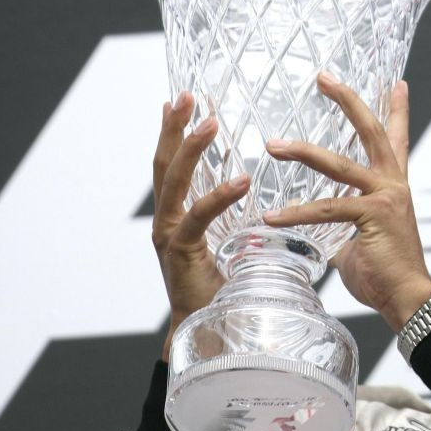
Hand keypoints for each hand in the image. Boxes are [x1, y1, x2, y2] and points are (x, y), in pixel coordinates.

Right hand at [152, 92, 249, 360]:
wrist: (211, 333)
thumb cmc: (225, 293)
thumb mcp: (233, 248)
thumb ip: (239, 224)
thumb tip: (265, 202)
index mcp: (177, 217)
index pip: (173, 167)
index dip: (174, 134)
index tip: (182, 102)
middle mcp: (167, 222)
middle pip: (164, 166)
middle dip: (175, 129)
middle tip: (189, 97)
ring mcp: (170, 236)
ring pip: (175, 184)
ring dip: (192, 151)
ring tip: (211, 123)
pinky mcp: (181, 254)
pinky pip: (198, 218)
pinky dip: (218, 197)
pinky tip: (240, 180)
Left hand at [263, 74, 430, 331]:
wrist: (407, 299)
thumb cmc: (385, 275)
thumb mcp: (356, 246)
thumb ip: (335, 232)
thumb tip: (308, 233)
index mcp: (394, 187)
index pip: (397, 139)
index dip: (397, 110)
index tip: (396, 83)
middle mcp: (394, 185)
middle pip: (371, 131)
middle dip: (347, 101)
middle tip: (324, 78)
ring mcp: (386, 197)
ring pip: (340, 164)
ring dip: (304, 152)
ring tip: (273, 145)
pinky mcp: (374, 216)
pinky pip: (328, 209)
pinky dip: (296, 215)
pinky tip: (272, 219)